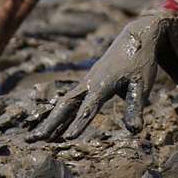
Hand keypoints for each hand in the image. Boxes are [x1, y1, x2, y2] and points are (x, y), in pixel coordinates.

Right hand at [32, 14, 169, 140]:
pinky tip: (54, 129)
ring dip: (51, 121)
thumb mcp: (143, 84)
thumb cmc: (141, 62)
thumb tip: (135, 131)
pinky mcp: (87, 84)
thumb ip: (136, 107)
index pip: (90, 106)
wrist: (137, 37)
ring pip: (64, 103)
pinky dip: (60, 115)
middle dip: (51, 123)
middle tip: (33, 140)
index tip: (69, 139)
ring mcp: (86, 82)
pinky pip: (70, 101)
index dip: (80, 122)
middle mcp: (90, 82)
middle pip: (66, 105)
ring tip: (35, 138)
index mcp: (104, 82)